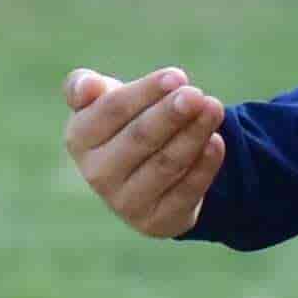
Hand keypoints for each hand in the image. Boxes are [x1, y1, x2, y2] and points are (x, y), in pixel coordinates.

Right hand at [67, 64, 226, 238]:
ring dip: (193, 135)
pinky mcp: (155, 222)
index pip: (113, 109)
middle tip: (196, 95)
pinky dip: (204, 166)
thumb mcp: (102, 102)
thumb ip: (84, 86)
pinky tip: (217, 142)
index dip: (146, 92)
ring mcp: (125, 203)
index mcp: (79, 138)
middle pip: (140, 137)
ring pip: (166, 164)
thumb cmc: (122, 126)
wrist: (143, 179)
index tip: (178, 76)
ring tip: (214, 109)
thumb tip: (87, 87)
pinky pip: (185, 191)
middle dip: (171, 114)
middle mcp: (97, 174)